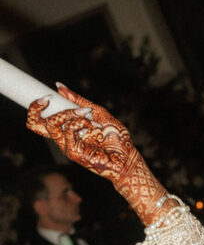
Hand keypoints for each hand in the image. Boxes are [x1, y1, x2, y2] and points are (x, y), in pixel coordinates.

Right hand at [26, 85, 165, 223]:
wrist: (127, 157)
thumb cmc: (116, 138)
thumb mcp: (98, 113)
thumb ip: (79, 101)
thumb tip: (59, 87)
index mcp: (67, 129)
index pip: (39, 119)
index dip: (35, 107)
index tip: (46, 95)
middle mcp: (63, 138)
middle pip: (36, 123)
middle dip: (42, 108)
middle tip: (54, 100)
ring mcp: (67, 146)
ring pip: (51, 125)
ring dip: (68, 113)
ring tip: (86, 114)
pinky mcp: (73, 153)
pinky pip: (67, 131)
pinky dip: (79, 122)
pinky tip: (92, 125)